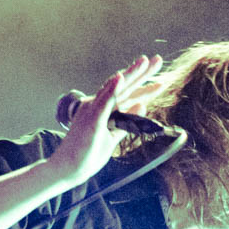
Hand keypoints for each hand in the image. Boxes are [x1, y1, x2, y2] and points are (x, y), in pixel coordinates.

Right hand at [49, 54, 162, 186]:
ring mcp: (93, 111)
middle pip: (123, 86)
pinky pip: (104, 102)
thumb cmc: (87, 155)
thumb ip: (127, 123)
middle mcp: (98, 106)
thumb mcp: (113, 138)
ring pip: (114, 88)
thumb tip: (143, 106)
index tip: (161, 82)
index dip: (144, 88)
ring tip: (144, 62)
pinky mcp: (91, 120)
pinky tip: (121, 77)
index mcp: (103, 111)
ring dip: (130, 74)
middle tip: (158, 59)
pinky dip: (113, 89)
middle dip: (142, 73)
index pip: (127, 96)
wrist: (67, 169)